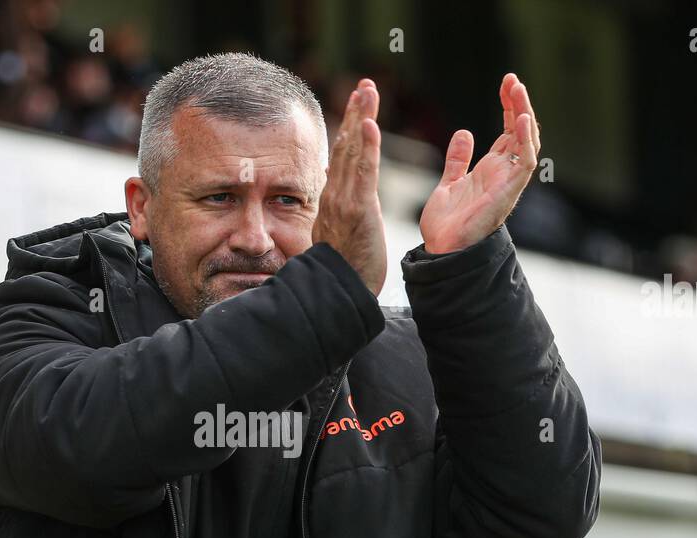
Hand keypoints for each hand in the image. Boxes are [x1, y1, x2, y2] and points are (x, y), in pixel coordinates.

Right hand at [312, 78, 386, 295]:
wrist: (337, 294)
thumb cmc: (341, 271)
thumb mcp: (333, 232)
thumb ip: (331, 205)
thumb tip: (326, 180)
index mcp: (332, 200)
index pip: (340, 156)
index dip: (348, 128)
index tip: (357, 105)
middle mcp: (335, 196)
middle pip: (345, 146)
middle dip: (354, 113)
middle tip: (365, 85)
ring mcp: (345, 202)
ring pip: (353, 152)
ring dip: (361, 119)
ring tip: (368, 91)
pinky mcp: (359, 211)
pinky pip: (363, 173)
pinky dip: (367, 147)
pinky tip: (370, 124)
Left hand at [419, 73, 540, 253]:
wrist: (443, 249)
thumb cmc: (447, 224)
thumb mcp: (450, 183)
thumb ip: (458, 160)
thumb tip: (464, 132)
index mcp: (492, 169)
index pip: (508, 130)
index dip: (509, 106)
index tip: (506, 82)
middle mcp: (504, 173)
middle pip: (521, 131)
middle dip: (519, 104)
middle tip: (512, 79)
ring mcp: (509, 181)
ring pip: (527, 141)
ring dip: (525, 114)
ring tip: (518, 90)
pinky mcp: (509, 191)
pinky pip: (525, 162)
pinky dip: (527, 140)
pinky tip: (521, 119)